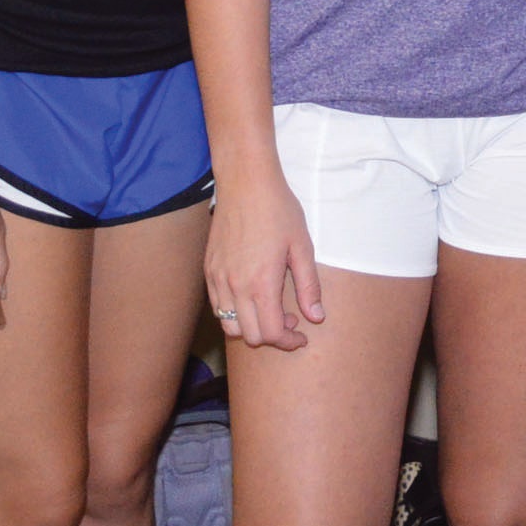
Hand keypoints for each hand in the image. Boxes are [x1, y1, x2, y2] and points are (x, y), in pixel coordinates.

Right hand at [204, 167, 321, 350]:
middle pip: (249, 336)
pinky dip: (234, 311)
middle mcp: (235, 287)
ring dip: (251, 326)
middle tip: (290, 319)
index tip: (301, 335)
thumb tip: (316, 317)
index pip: (271, 334)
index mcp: (261, 283)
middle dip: (272, 336)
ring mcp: (218, 279)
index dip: (288, 342)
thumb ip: (308, 286)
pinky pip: (217, 306)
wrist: (245, 183)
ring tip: (270, 307)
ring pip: (229, 324)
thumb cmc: (278, 211)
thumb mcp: (302, 247)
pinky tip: (251, 293)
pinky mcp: (209, 270)